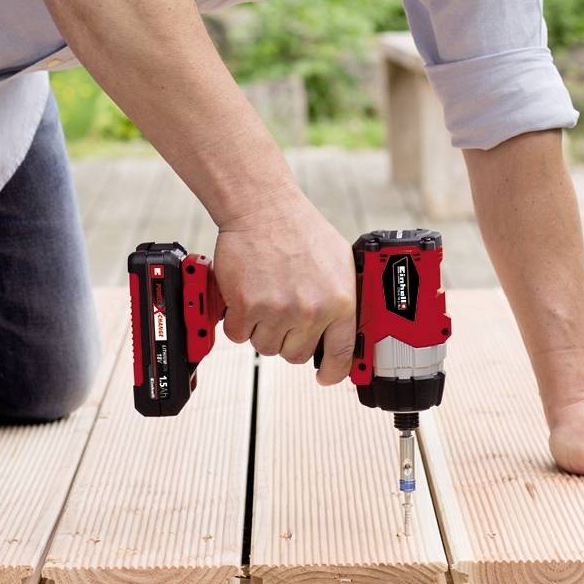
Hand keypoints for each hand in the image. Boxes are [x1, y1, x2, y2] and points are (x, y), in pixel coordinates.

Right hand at [211, 185, 357, 384]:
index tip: (325, 376)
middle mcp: (311, 310)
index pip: (341, 355)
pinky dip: (238, 321)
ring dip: (261, 330)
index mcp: (340, 301)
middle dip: (288, 339)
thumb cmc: (300, 229)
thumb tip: (345, 330)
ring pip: (265, 347)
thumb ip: (343, 298)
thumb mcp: (340, 262)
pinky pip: (238, 335)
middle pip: (296, 355)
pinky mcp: (246, 306)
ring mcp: (277, 310)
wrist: (263, 207)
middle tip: (283, 313)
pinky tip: (245, 296)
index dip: (333, 372)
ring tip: (265, 298)